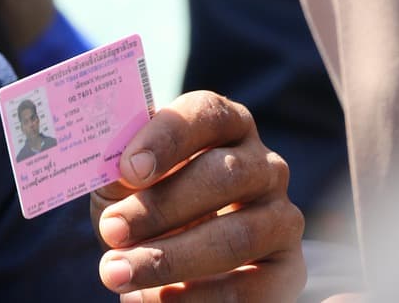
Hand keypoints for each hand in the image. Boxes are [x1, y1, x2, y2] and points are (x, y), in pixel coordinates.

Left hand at [90, 91, 305, 300]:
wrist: (166, 251)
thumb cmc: (142, 198)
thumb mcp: (124, 178)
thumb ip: (118, 167)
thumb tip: (110, 172)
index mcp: (223, 123)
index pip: (205, 114)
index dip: (166, 139)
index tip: (128, 169)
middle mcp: (263, 163)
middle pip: (223, 176)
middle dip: (160, 207)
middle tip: (110, 229)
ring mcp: (281, 215)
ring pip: (236, 236)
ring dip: (171, 258)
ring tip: (118, 272)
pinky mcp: (288, 268)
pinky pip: (253, 287)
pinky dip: (199, 298)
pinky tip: (153, 300)